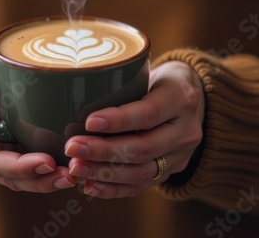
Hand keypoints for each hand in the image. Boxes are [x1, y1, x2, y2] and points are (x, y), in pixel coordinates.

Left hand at [65, 61, 204, 197]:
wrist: (187, 97)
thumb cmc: (155, 79)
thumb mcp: (146, 70)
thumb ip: (119, 82)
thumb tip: (71, 92)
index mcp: (180, 98)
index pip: (149, 113)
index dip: (118, 121)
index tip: (88, 122)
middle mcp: (186, 130)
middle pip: (143, 148)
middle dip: (103, 151)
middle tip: (72, 147)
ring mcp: (181, 155)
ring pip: (141, 172)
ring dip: (104, 173)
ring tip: (76, 168)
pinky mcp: (170, 172)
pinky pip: (141, 186)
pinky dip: (113, 189)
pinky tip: (90, 185)